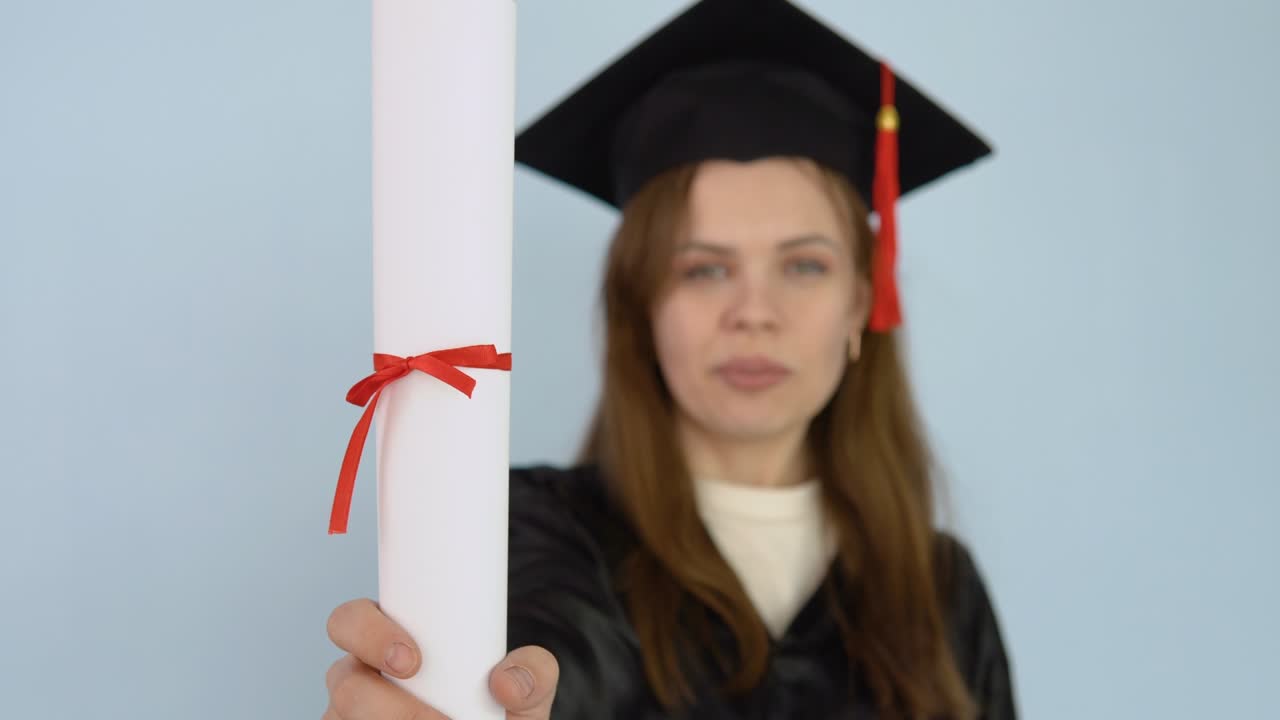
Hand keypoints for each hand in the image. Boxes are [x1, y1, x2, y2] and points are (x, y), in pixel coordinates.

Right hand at [323, 598, 558, 718]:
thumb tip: (506, 681)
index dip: (369, 633)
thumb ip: (533, 673)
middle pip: (340, 678)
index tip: (411, 661)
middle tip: (428, 719)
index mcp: (391, 641)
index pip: (351, 620)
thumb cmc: (495, 712)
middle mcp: (360, 680)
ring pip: (342, 717)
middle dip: (375, 699)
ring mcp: (349, 717)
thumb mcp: (525, 691)